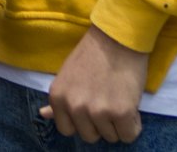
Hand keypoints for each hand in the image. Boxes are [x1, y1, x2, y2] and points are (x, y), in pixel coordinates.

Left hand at [42, 24, 146, 143]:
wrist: (117, 38)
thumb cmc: (93, 55)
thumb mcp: (68, 76)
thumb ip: (59, 100)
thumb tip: (43, 114)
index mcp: (58, 97)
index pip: (66, 129)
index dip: (81, 121)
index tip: (90, 108)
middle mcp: (74, 106)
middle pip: (89, 136)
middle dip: (99, 124)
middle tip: (106, 102)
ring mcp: (97, 110)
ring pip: (110, 137)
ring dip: (117, 124)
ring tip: (118, 100)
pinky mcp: (121, 112)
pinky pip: (128, 136)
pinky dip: (132, 125)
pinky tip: (130, 106)